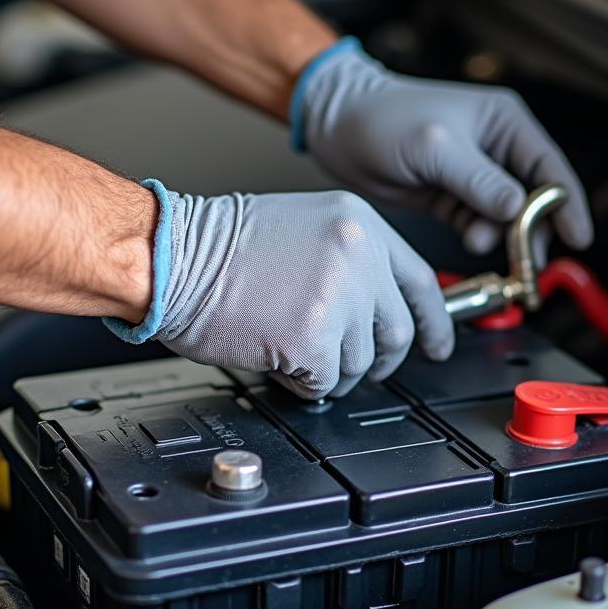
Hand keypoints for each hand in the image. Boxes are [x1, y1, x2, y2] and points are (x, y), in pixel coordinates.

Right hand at [109, 183, 453, 398]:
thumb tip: (373, 312)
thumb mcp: (303, 231)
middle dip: (378, 359)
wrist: (170, 255)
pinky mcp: (313, 337)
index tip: (437, 344)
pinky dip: (302, 383)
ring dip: (329, 370)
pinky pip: (324, 382)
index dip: (434, 321)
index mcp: (359, 225)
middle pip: (396, 330)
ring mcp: (339, 297)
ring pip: (359, 362)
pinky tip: (277, 360)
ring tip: (292, 350)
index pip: (419, 281)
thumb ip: (349, 264)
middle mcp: (358, 256)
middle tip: (357, 367)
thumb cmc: (218, 247)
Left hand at [293, 39, 592, 254]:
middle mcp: (496, 150)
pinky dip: (480, 237)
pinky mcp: (453, 199)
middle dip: (533, 230)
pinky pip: (480, 226)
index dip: (567, 204)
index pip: (550, 168)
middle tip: (529, 260)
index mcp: (503, 123)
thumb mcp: (435, 147)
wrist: (337, 130)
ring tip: (479, 241)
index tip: (578, 237)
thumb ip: (478, 180)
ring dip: (501, 236)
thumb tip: (516, 207)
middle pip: (534, 198)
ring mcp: (474, 178)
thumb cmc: (383, 119)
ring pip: (506, 218)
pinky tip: (469, 240)